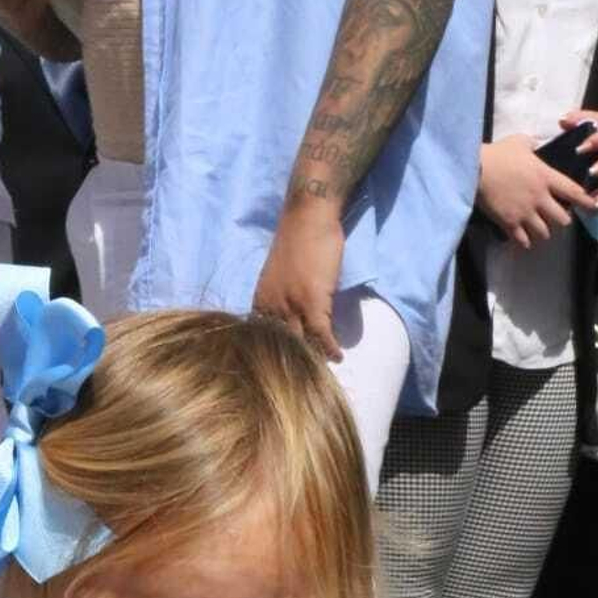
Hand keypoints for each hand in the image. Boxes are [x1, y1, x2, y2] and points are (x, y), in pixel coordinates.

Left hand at [253, 193, 346, 360]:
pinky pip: (321, 335)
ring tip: (322, 375)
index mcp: (260, 302)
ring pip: (300, 344)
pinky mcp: (313, 301)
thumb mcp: (278, 276)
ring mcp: (291, 306)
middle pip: (279, 348)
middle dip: (289, 367)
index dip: (272, 358)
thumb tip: (288, 319)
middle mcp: (271, 307)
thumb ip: (279, 299)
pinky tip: (337, 356)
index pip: (262, 341)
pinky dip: (330, 348)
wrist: (308, 214)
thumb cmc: (296, 240)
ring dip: (312, 361)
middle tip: (301, 384)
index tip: (278, 373)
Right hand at [475, 135, 588, 249]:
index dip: (586, 201)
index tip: (593, 206)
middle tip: (555, 216)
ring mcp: (525, 213)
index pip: (573, 192)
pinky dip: (525, 241)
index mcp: (545, 177)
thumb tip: (538, 146)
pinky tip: (523, 239)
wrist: (475, 169)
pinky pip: (523, 240)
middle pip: (562, 219)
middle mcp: (539, 198)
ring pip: (544, 233)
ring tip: (538, 228)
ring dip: (544, 232)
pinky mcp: (510, 224)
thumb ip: (534, 145)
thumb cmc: (498, 153)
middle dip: (561, 219)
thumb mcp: (521, 141)